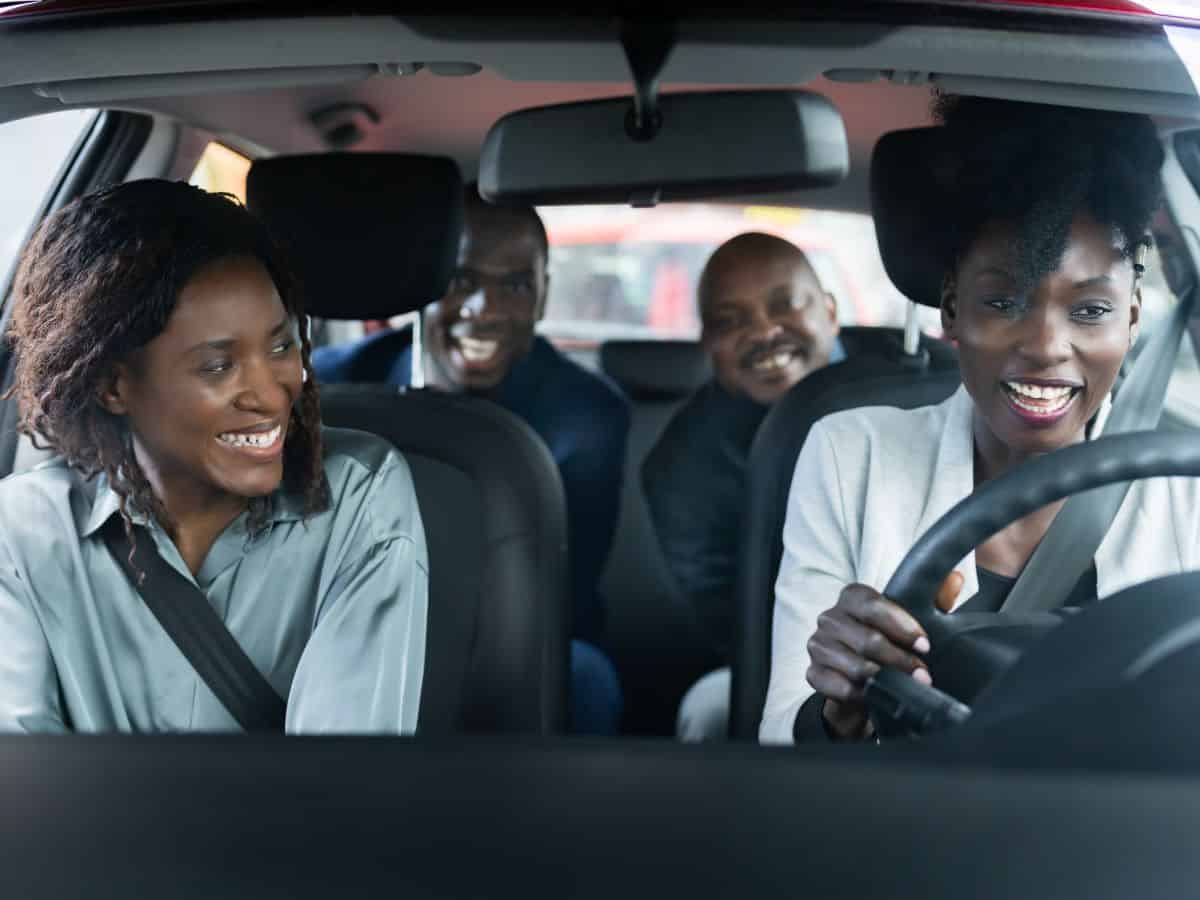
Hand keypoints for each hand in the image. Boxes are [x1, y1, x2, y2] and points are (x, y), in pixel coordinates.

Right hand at [806, 572, 963, 739]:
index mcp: (852, 597)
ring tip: (903, 688)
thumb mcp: (915, 622)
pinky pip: (838, 686)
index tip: (925, 646)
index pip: (872, 605)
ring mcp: (818, 645)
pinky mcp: (813, 673)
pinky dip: (861, 694)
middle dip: (900, 660)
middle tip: (922, 675)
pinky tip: (875, 696)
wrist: (864, 680)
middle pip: (867, 639)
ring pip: (854, 665)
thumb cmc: (891, 644)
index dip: (902, 626)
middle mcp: (829, 617)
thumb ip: (935, 599)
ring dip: (884, 680)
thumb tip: (956, 579)